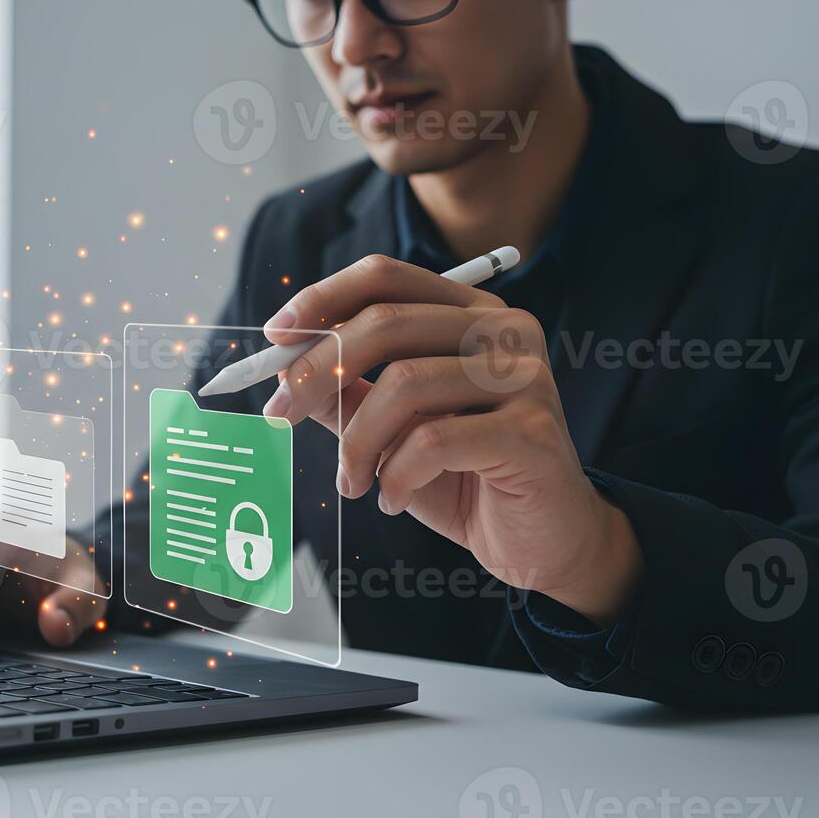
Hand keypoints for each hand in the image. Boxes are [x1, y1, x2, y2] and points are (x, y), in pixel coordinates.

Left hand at [261, 255, 641, 626]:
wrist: (545, 540)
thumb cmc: (466, 478)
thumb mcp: (393, 430)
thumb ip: (348, 394)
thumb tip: (282, 373)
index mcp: (470, 313)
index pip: (386, 277)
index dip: (322, 300)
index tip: (273, 339)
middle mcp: (504, 329)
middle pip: (386, 323)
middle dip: (316, 371)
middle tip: (279, 416)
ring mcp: (524, 376)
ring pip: (404, 385)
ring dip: (357, 442)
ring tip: (352, 483)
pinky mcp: (532, 430)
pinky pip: (433, 441)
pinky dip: (395, 475)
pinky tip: (392, 500)